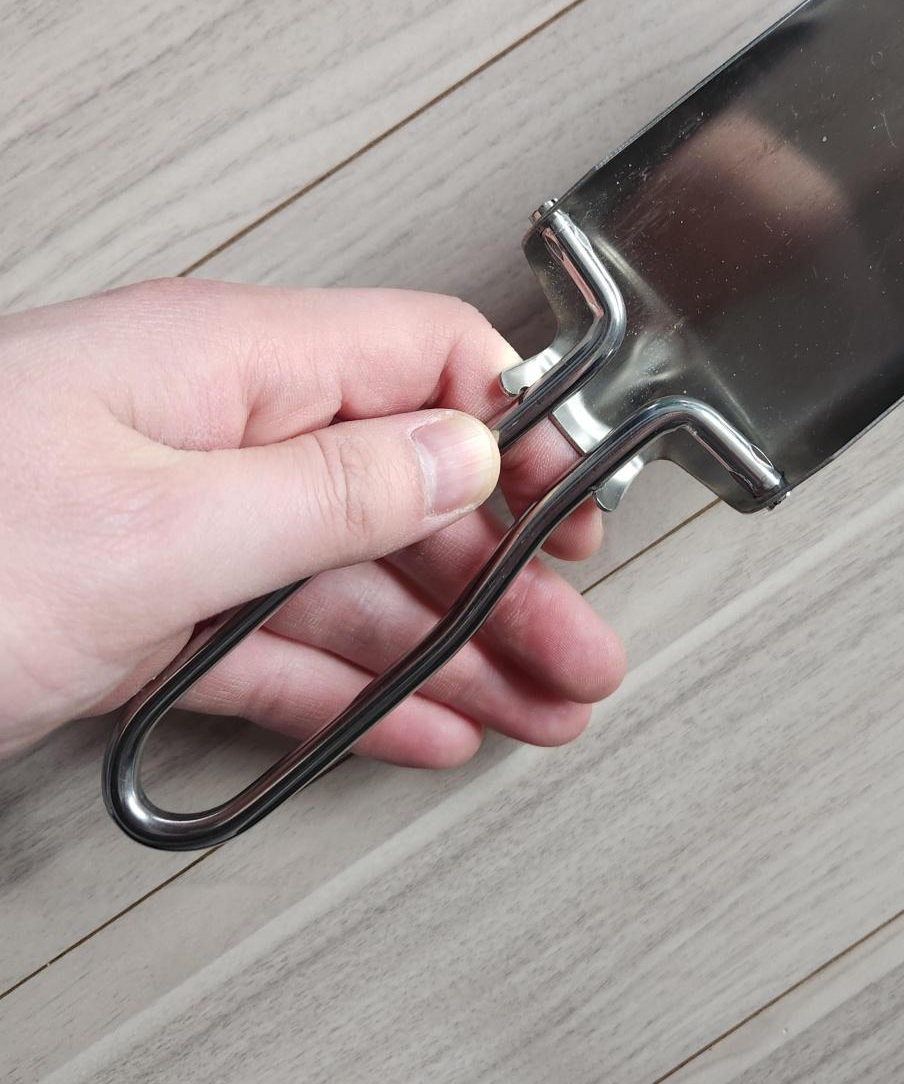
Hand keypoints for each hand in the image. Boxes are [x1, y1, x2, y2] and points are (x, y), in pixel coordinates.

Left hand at [0, 278, 623, 762]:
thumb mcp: (158, 525)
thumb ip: (332, 488)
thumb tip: (463, 453)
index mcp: (223, 364)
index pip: (418, 356)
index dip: (515, 425)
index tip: (576, 504)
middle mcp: (212, 433)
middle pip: (405, 490)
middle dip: (508, 575)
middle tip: (583, 651)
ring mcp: (178, 527)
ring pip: (353, 582)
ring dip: (454, 649)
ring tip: (536, 708)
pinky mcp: (140, 614)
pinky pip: (278, 648)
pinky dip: (356, 693)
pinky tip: (423, 727)